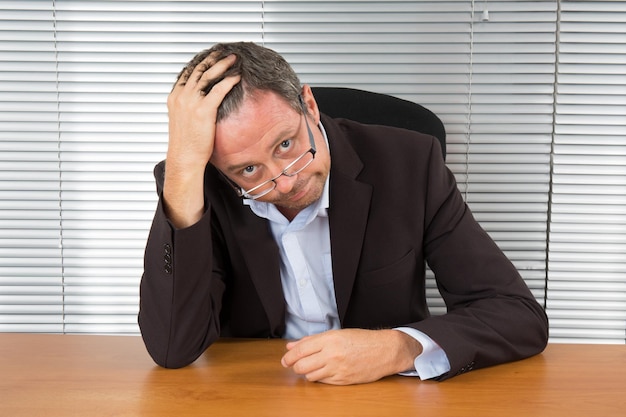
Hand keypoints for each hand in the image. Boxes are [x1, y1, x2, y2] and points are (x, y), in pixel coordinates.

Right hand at [163, 54, 240, 226]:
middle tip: (224, 53)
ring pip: (208, 76)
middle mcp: (181, 96)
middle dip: (213, 59)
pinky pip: (218, 90)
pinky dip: (228, 81)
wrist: (184, 158)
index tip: (210, 57)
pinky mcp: (203, 110)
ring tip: (233, 59)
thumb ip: (189, 108)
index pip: (187, 74)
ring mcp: (191, 102)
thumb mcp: (183, 121)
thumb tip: (201, 105)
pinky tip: (236, 77)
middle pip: (198, 70)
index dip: (200, 63)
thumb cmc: (186, 144)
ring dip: (222, 65)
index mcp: (175, 98)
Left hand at [280, 329, 422, 384]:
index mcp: (329, 339)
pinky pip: (323, 382)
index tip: (285, 360)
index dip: (289, 356)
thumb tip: (291, 346)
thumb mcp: (337, 334)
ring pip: (310, 376)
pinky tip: (323, 372)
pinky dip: (319, 378)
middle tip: (294, 365)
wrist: (385, 351)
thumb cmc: (362, 340)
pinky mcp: (343, 380)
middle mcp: (332, 354)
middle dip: (295, 367)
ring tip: (311, 367)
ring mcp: (338, 369)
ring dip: (307, 373)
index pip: (300, 350)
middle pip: (301, 365)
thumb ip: (312, 340)